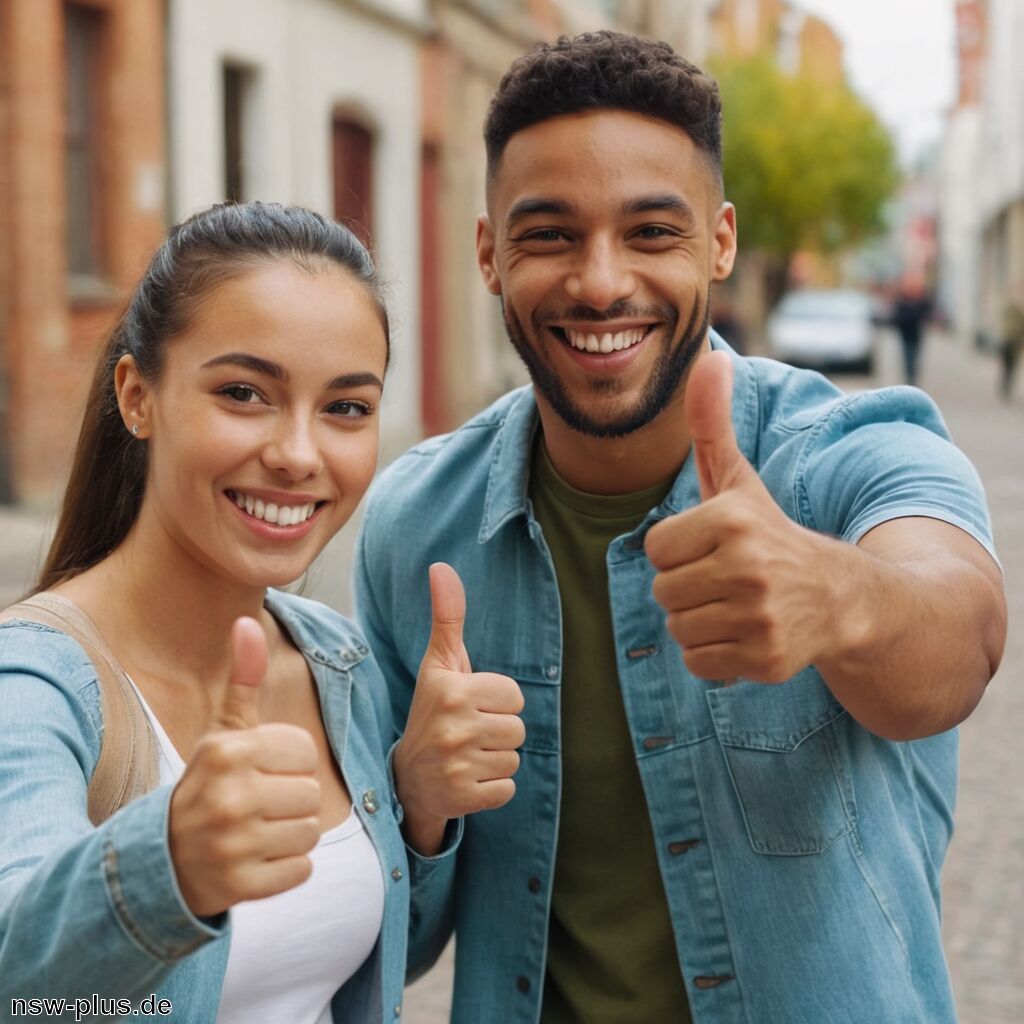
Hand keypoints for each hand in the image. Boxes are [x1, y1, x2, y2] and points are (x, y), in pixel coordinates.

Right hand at [169, 617, 320, 916]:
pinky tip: (255, 860)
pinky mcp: (241, 886)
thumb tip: (247, 621)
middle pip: (312, 794)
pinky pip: (301, 871)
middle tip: (257, 807)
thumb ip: (244, 679)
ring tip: (257, 832)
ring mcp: (234, 845)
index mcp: (230, 751)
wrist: (161, 860)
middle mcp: (231, 796)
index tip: (259, 773)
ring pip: (310, 833)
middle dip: (291, 801)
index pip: (306, 753)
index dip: (289, 764)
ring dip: (291, 835)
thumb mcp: (222, 732)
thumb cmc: (207, 785)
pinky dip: (286, 870)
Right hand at [393, 563, 524, 853]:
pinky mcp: (464, 798)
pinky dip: (493, 788)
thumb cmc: (433, 711)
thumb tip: (441, 567)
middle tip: (468, 733)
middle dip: (499, 731)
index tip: (471, 706)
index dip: (498, 701)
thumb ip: (448, 617)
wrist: (406, 779)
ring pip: (514, 759)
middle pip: (518, 728)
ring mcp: (457, 766)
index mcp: (452, 691)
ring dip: (496, 759)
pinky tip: (468, 779)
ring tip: (468, 755)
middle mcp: (454, 728)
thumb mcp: (439, 664)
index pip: (514, 695)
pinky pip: (507, 789)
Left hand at [645, 350, 833, 683]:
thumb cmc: (769, 534)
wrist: (841, 596)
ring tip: (737, 603)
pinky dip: (716, 653)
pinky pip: (700, 661)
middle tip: (727, 578)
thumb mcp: (738, 478)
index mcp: (733, 519)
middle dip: (688, 586)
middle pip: (663, 591)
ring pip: (679, 628)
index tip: (715, 545)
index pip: (655, 549)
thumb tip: (709, 360)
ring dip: (700, 620)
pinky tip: (746, 631)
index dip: (679, 549)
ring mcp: (760, 616)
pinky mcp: (767, 659)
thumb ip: (711, 425)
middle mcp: (748, 567)